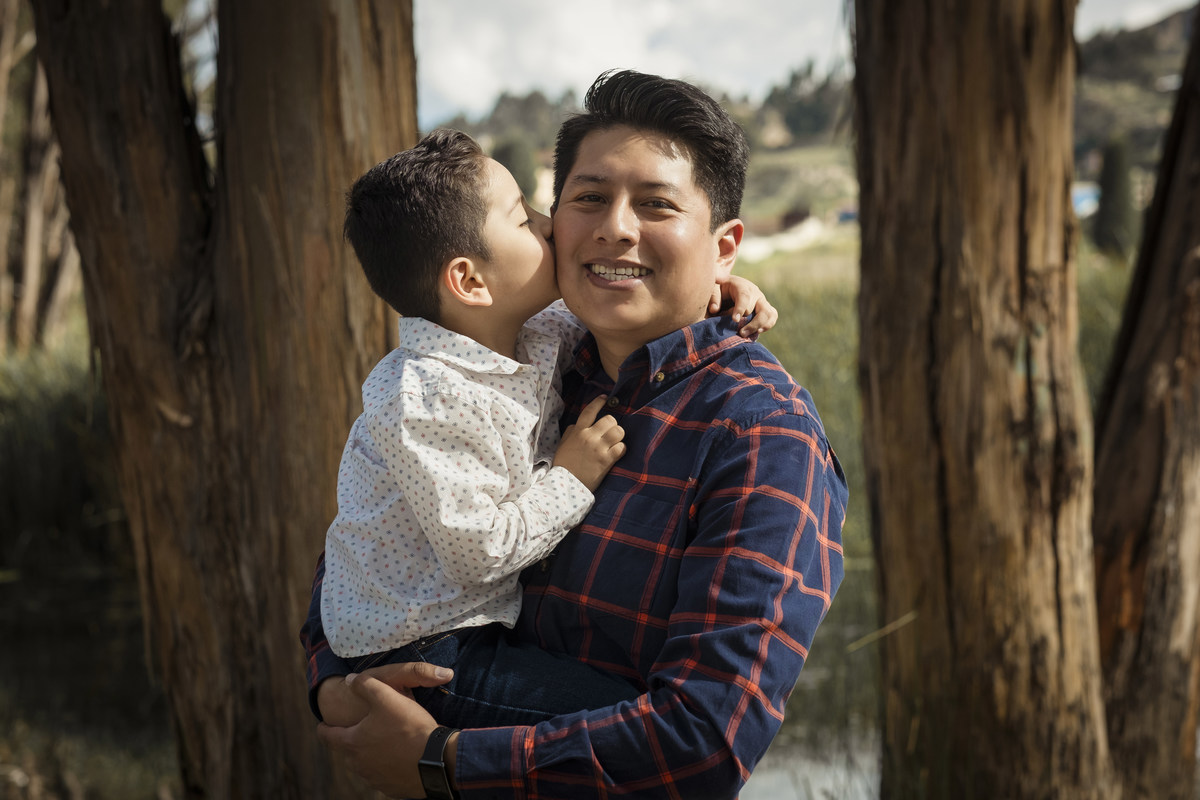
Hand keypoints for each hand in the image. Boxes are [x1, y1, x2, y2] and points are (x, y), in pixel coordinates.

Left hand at [316, 662, 453, 796]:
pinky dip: (389, 765)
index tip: (323, 724)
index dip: (324, 727)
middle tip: (365, 728)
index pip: (327, 735)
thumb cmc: (409, 727)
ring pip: (367, 763)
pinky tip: (402, 756)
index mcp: (353, 742)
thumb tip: (350, 680)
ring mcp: (375, 779)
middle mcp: (359, 764)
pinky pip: (385, 775)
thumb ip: (366, 685)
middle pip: (349, 750)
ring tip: (387, 741)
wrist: (436, 760)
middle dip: (353, 739)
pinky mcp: (392, 788)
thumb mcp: (386, 697)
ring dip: (372, 753)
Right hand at [553, 395, 625, 491]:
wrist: (566, 484)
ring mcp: (599, 448)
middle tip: (610, 432)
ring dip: (619, 436)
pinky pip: (621, 447)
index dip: (598, 402)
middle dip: (612, 424)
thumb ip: (571, 432)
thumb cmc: (563, 464)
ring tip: (615, 442)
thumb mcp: (563, 444)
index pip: (589, 411)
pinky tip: (617, 452)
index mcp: (578, 431)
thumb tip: (578, 425)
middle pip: (610, 420)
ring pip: (618, 431)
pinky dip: (621, 449)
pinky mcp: (607, 460)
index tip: (605, 398)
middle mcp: (589, 437)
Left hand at [709, 274, 777, 337]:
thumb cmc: (719, 289)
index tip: (735, 320)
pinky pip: (772, 317)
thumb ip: (713, 297)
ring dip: (760, 326)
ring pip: (769, 313)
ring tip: (747, 335)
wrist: (727, 288)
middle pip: (758, 308)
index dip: (740, 309)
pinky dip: (767, 325)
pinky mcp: (765, 309)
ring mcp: (761, 301)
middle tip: (740, 332)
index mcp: (741, 285)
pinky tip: (756, 333)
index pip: (744, 296)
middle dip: (749, 322)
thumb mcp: (713, 289)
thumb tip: (714, 309)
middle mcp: (754, 293)